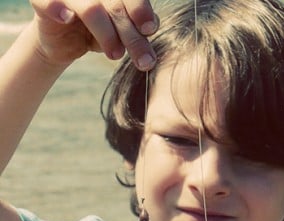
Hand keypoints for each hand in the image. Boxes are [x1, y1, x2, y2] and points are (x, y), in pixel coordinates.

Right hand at [30, 0, 157, 69]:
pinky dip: (58, 9)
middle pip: (117, 7)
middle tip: (144, 62)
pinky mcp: (45, 0)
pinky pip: (50, 2)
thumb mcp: (122, 34)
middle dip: (132, 37)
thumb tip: (150, 29)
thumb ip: (138, 30)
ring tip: (115, 55)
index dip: (141, 10)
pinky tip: (66, 19)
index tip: (149, 30)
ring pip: (93, 9)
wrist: (63, 44)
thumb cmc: (98, 35)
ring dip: (107, 35)